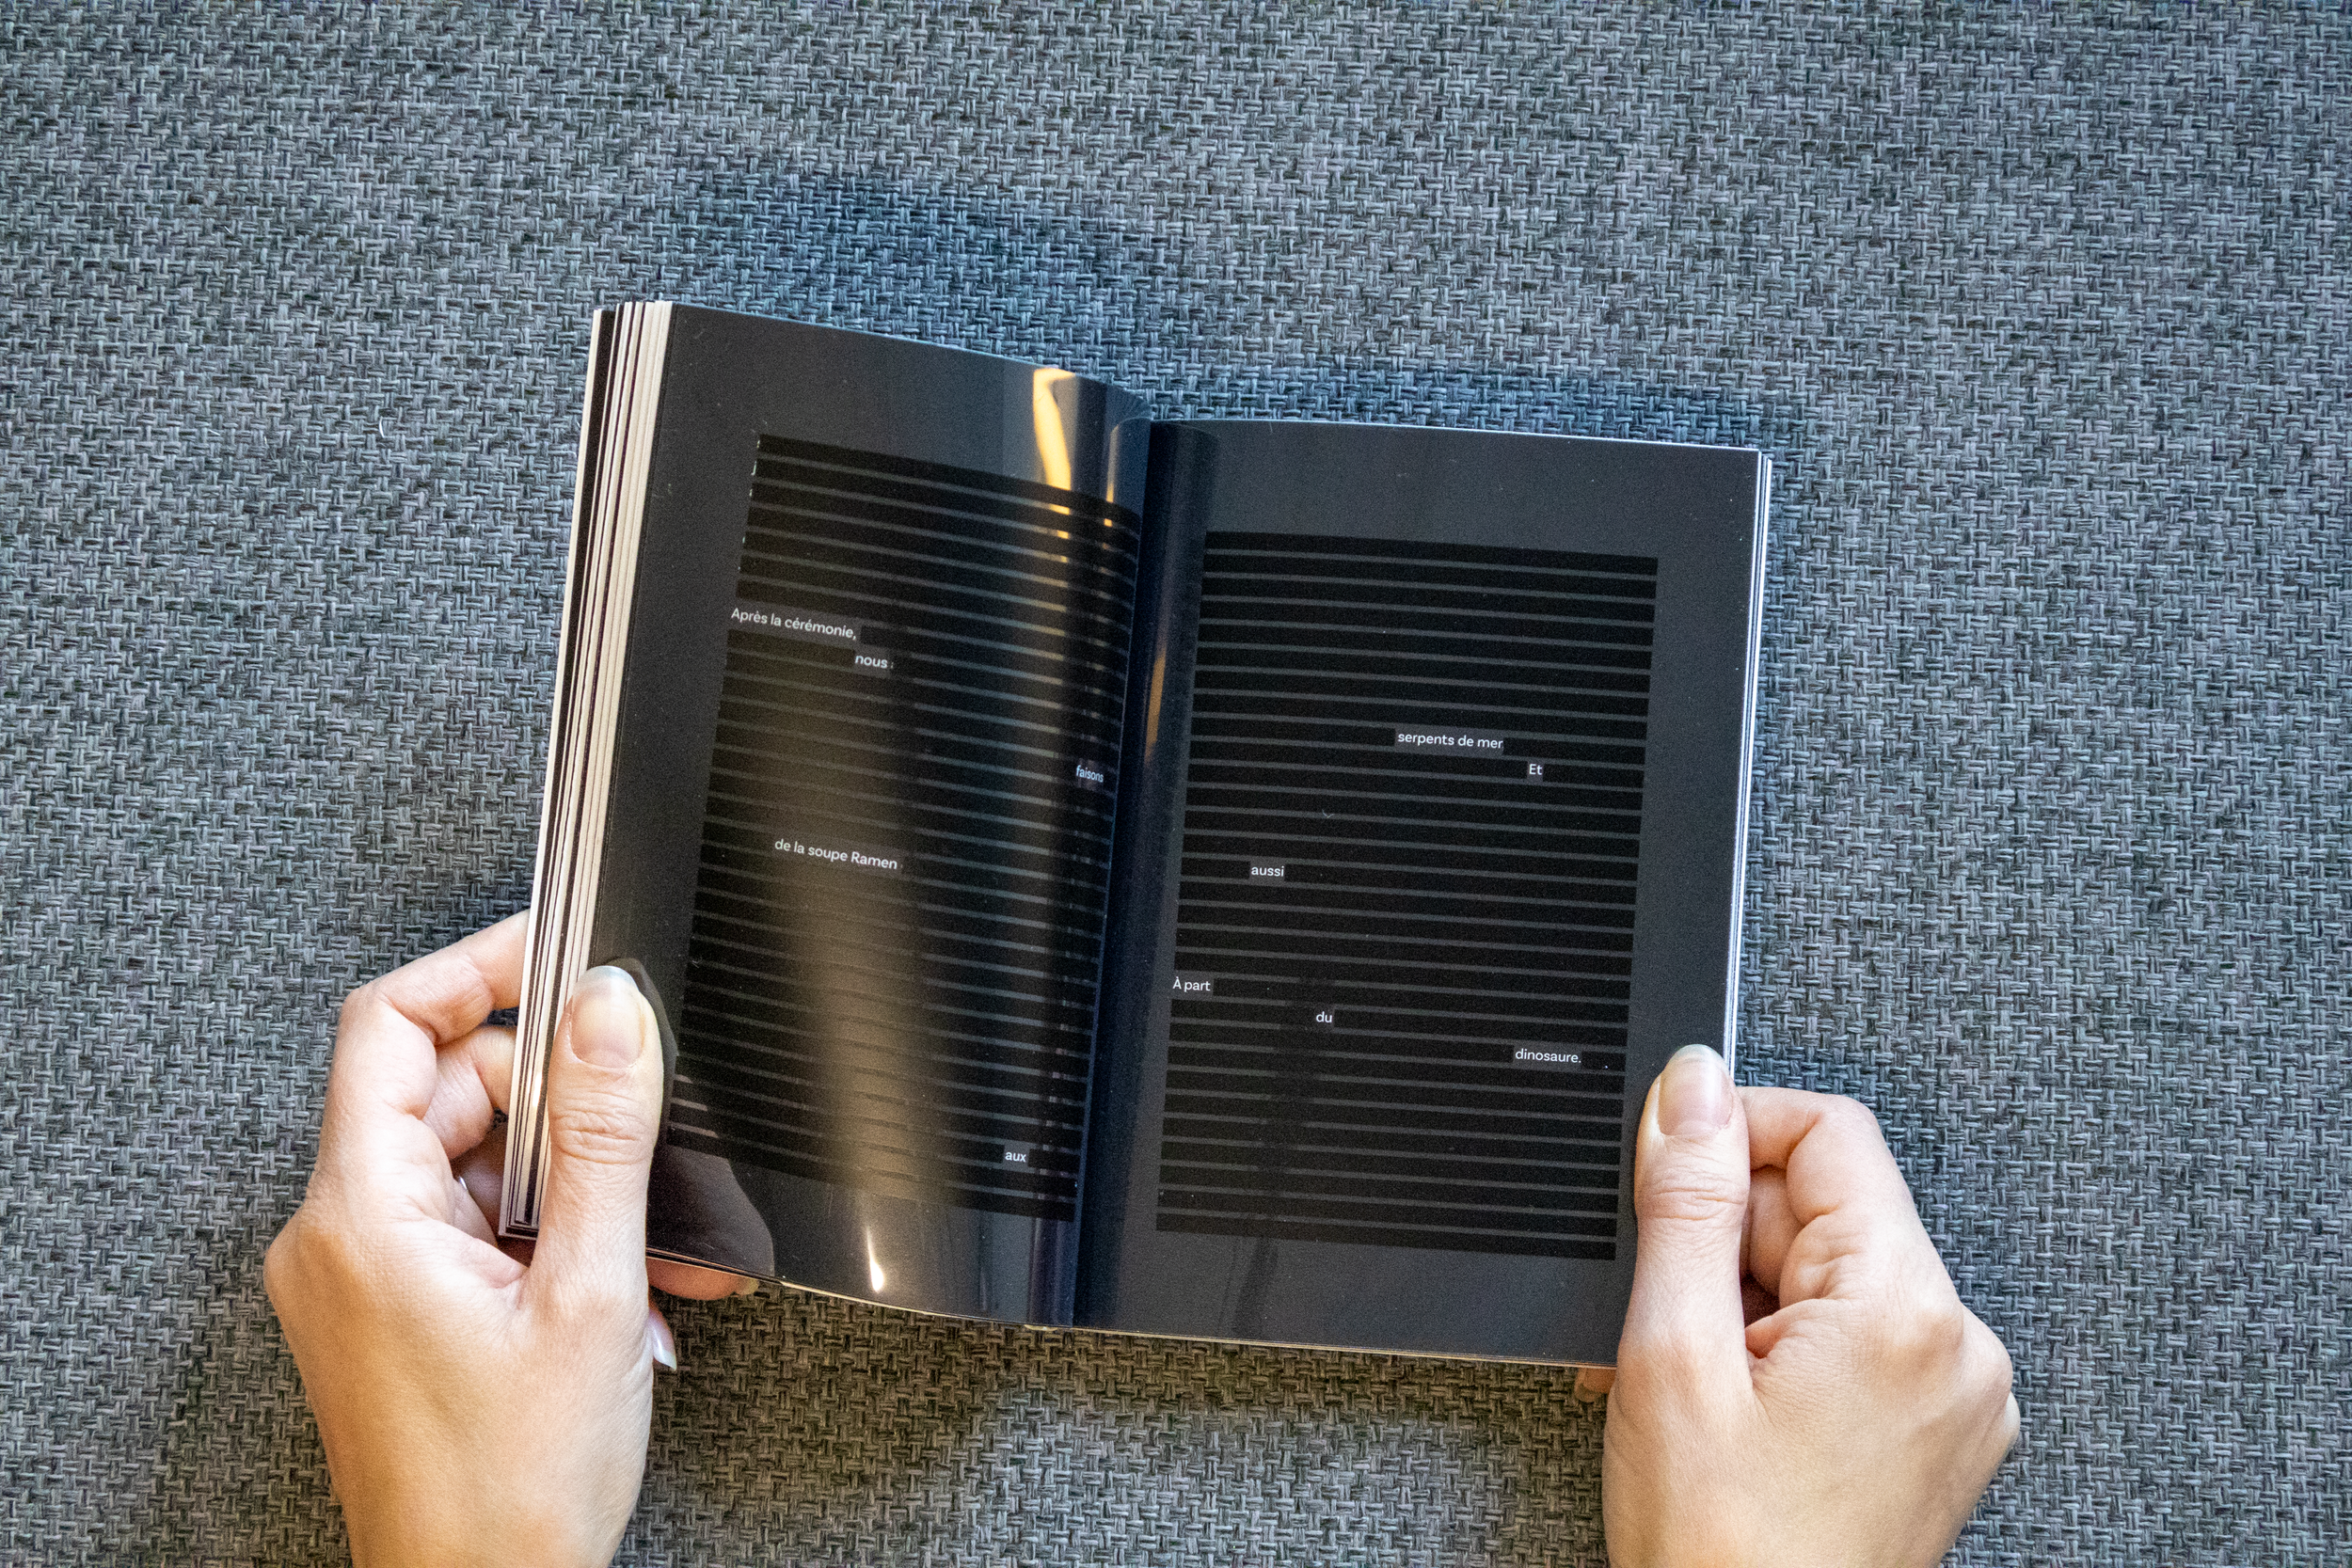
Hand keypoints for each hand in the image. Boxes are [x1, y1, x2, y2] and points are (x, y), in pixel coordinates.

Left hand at [265, 915, 746, 1567]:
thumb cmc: (512, 1488)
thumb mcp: (587, 1291)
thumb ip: (600, 1139)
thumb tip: (609, 1010)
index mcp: (361, 1218)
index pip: (388, 1026)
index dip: (474, 969)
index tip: (556, 950)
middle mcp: (343, 1239)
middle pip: (445, 1090)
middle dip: (556, 1097)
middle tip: (638, 1119)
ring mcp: (367, 1279)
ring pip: (473, 1160)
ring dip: (573, 1177)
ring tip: (654, 1230)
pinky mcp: (400, 1314)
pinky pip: (476, 1226)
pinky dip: (555, 1230)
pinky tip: (629, 1275)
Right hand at [1588, 1047, 2017, 1566]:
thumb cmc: (1722, 1554)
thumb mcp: (1673, 1354)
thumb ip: (1689, 1201)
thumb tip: (1695, 1085)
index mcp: (1907, 1311)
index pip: (1828, 1133)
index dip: (1731, 1136)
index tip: (1664, 1179)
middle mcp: (1957, 1346)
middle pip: (1825, 1209)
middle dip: (1722, 1246)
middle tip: (1662, 1327)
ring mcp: (1954, 1397)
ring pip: (1825, 1277)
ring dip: (1735, 1306)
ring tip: (1682, 1385)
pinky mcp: (1933, 1435)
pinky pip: (1847, 1341)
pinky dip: (1770, 1352)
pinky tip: (1718, 1406)